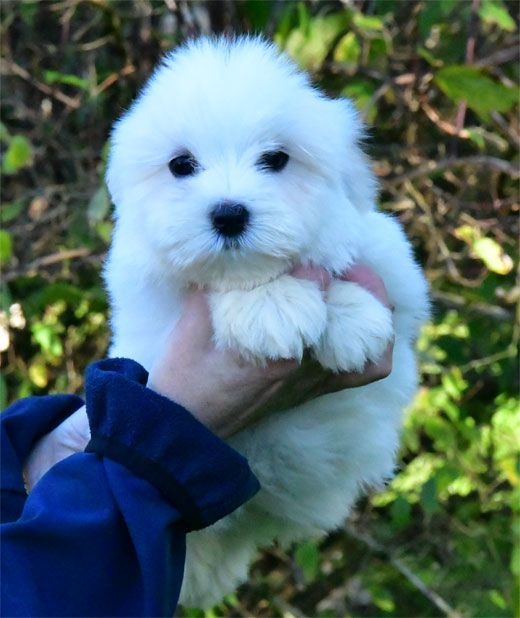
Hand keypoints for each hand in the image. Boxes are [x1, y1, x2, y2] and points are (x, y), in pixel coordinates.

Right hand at [24, 263, 392, 488]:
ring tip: (357, 287)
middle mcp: (307, 366)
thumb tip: (238, 252)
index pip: (315, 288)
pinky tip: (356, 325)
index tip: (301, 253)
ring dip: (372, 308)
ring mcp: (316, 381)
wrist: (187, 428)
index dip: (313, 264)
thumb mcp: (194, 325)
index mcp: (279, 347)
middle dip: (359, 279)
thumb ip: (220, 286)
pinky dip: (373, 347)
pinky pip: (365, 371)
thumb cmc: (185, 377)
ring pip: (373, 342)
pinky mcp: (315, 390)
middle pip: (357, 311)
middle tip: (345, 262)